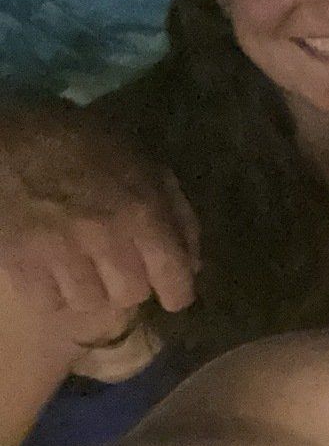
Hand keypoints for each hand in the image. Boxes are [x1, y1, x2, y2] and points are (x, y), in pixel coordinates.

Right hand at [0, 104, 197, 318]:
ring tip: (82, 265)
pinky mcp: (20, 266)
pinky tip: (51, 269)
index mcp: (142, 210)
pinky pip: (48, 303)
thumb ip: (175, 211)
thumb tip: (192, 263)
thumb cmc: (81, 143)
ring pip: (90, 303)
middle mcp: (105, 238)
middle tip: (119, 266)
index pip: (173, 275)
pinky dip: (52, 293)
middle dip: (130, 283)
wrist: (7, 142)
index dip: (177, 292)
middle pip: (131, 295)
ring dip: (90, 289)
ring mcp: (60, 255)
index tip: (173, 294)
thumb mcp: (143, 161)